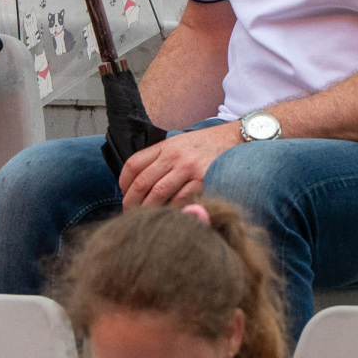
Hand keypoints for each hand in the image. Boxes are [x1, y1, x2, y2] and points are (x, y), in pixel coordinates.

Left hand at [119, 123, 242, 206]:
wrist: (234, 138)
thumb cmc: (204, 146)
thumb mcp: (178, 144)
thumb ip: (159, 159)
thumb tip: (137, 183)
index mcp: (164, 146)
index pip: (134, 164)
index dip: (123, 182)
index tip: (123, 194)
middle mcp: (174, 156)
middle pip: (143, 181)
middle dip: (131, 201)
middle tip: (128, 213)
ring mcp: (189, 167)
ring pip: (159, 192)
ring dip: (148, 209)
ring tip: (144, 218)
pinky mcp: (204, 178)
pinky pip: (181, 199)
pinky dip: (172, 209)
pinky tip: (168, 215)